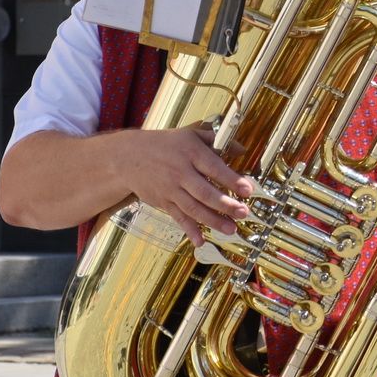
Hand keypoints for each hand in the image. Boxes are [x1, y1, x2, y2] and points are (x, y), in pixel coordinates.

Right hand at [114, 127, 253, 242]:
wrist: (128, 157)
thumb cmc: (166, 145)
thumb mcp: (191, 134)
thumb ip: (217, 140)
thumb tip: (241, 150)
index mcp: (191, 153)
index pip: (214, 168)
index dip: (231, 179)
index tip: (248, 189)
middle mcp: (180, 173)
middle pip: (205, 192)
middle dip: (225, 204)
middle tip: (243, 212)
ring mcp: (171, 190)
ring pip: (193, 208)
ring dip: (213, 220)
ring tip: (231, 229)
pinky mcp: (164, 202)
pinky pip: (178, 218)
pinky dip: (189, 230)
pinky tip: (200, 241)